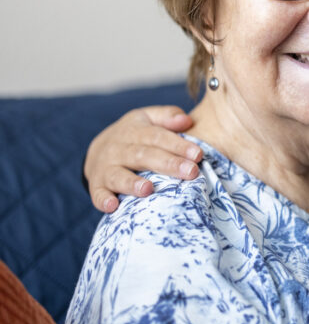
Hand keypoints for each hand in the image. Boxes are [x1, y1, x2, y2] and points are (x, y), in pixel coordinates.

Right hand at [84, 106, 201, 212]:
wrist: (96, 151)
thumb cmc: (133, 136)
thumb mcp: (147, 118)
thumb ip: (167, 116)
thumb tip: (187, 120)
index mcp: (134, 131)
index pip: (158, 136)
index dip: (178, 145)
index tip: (198, 154)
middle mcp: (117, 149)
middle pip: (143, 156)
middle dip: (168, 164)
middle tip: (190, 172)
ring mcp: (105, 168)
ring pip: (118, 175)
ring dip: (132, 183)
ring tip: (149, 189)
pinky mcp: (96, 186)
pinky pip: (97, 194)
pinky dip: (103, 200)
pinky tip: (113, 206)